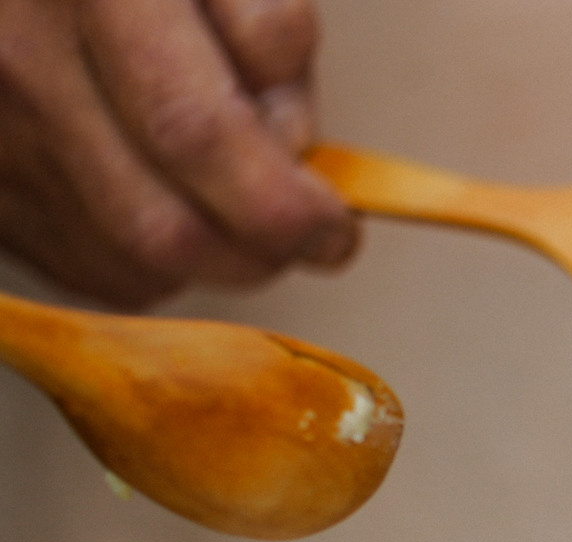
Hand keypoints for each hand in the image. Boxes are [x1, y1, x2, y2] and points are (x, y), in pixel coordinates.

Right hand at [0, 0, 357, 306]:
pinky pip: (84, 268)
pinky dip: (151, 266)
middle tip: (305, 234)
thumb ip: (270, 38)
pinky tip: (171, 206)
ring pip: (128, 265)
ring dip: (210, 262)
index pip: (197, 133)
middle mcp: (22, 62)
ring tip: (233, 204)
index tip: (335, 227)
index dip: (284, 206)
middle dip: (259, 254)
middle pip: (163, 229)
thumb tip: (293, 150)